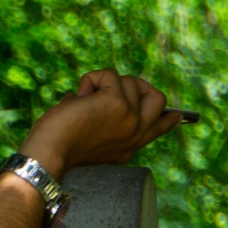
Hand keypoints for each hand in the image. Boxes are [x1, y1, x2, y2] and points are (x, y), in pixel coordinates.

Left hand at [18, 70, 189, 177]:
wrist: (49, 153)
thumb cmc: (58, 144)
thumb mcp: (90, 135)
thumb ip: (104, 120)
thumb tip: (95, 92)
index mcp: (129, 146)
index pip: (158, 129)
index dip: (169, 118)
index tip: (178, 114)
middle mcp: (135, 134)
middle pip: (158, 98)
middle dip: (137, 85)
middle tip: (112, 88)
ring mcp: (130, 118)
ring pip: (129, 82)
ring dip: (103, 83)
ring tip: (82, 101)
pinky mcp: (118, 103)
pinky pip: (109, 74)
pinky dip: (90, 79)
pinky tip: (77, 97)